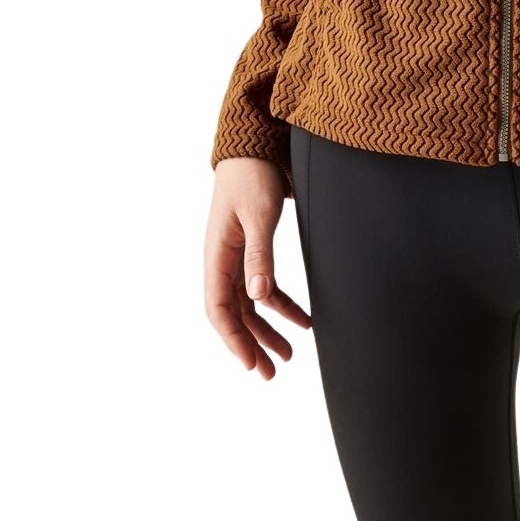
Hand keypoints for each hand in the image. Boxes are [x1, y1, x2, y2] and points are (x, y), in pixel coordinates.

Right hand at [204, 157, 311, 378]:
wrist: (253, 147)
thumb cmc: (252, 176)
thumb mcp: (258, 215)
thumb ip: (259, 254)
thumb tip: (257, 296)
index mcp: (216, 255)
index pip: (219, 309)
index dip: (233, 339)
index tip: (251, 364)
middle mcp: (222, 261)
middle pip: (234, 314)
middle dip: (251, 345)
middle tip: (271, 373)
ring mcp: (236, 257)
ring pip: (250, 305)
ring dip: (267, 330)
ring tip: (290, 355)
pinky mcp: (252, 250)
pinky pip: (264, 286)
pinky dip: (281, 305)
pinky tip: (303, 319)